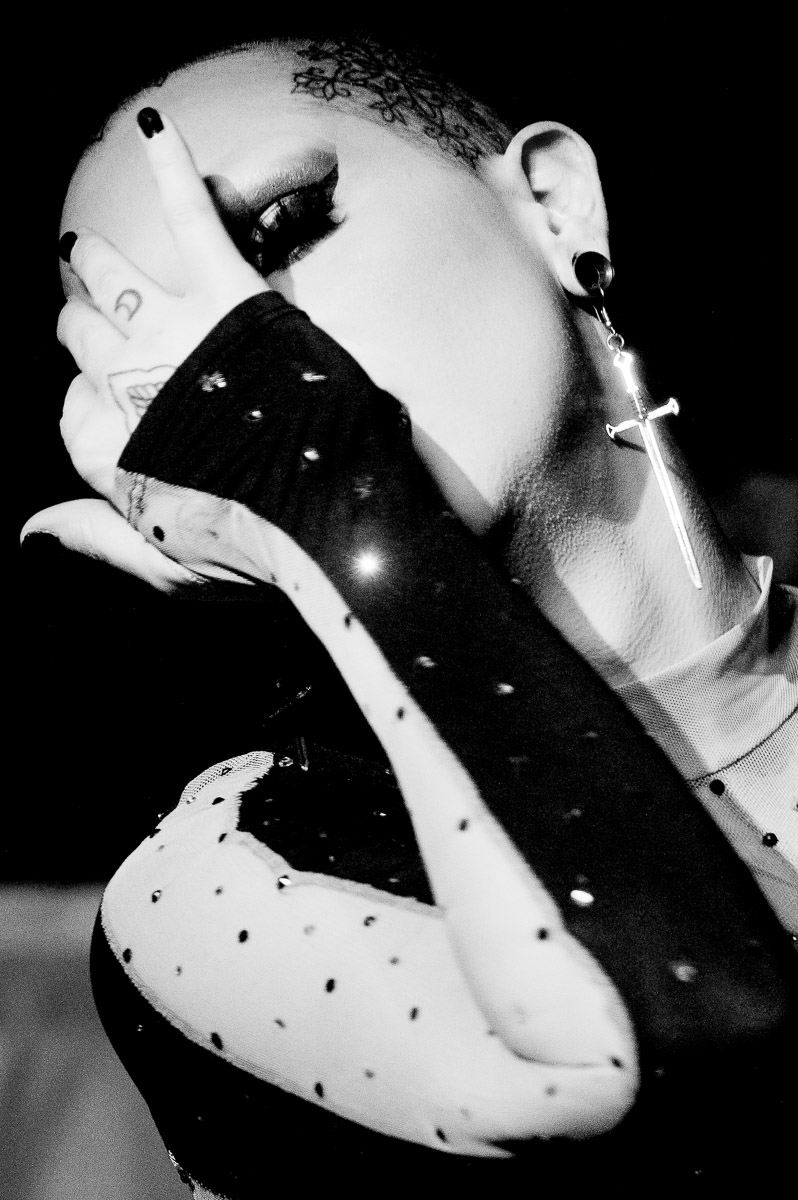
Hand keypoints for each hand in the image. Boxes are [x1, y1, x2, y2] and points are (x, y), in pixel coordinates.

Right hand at [22, 107, 268, 590]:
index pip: (71, 409)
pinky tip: (153, 125)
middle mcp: (119, 381)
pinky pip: (189, 215)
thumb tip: (26, 532)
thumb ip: (95, 541)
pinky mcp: (222, 290)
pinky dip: (171, 166)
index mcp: (102, 448)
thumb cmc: (249, 553)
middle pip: (82, 336)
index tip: (108, 406)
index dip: (90, 405)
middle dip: (84, 326)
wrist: (322, 516)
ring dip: (92, 262)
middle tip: (93, 317)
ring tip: (80, 247)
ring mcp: (164, 330)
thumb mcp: (161, 566)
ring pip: (107, 278)